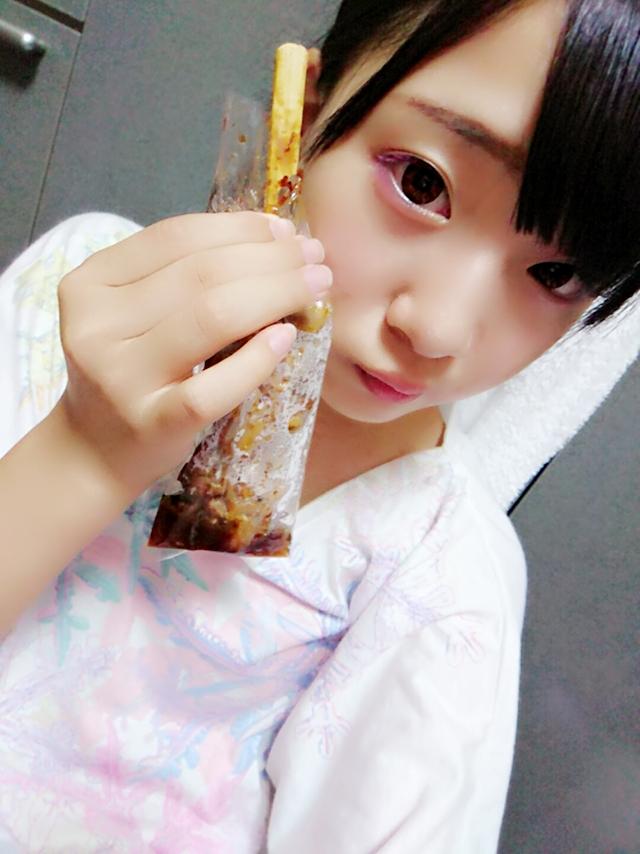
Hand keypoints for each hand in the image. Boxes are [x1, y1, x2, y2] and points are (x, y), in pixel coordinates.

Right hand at [55, 211, 331, 500]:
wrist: (96, 451)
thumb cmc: (131, 373)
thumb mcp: (134, 314)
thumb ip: (181, 278)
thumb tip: (275, 238)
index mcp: (89, 285)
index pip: (174, 238)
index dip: (239, 229)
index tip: (285, 230)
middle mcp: (97, 326)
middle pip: (201, 274)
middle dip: (271, 259)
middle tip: (315, 258)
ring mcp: (121, 378)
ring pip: (211, 317)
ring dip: (277, 294)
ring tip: (315, 286)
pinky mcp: (151, 423)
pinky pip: (214, 386)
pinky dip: (257, 358)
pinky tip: (286, 337)